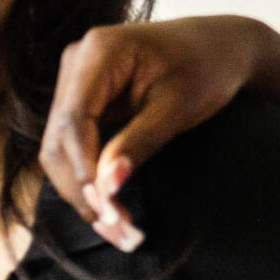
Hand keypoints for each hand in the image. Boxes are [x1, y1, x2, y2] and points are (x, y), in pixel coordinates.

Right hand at [40, 15, 267, 252]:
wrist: (222, 48)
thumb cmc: (209, 69)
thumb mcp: (178, 107)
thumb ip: (138, 144)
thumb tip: (106, 189)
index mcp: (98, 51)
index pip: (74, 122)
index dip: (84, 170)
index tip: (108, 209)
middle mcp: (74, 63)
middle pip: (57, 141)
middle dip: (81, 190)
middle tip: (114, 231)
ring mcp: (72, 83)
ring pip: (57, 150)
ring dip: (81, 192)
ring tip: (114, 227)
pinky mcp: (78, 102)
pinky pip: (69, 149)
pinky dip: (87, 180)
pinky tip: (108, 207)